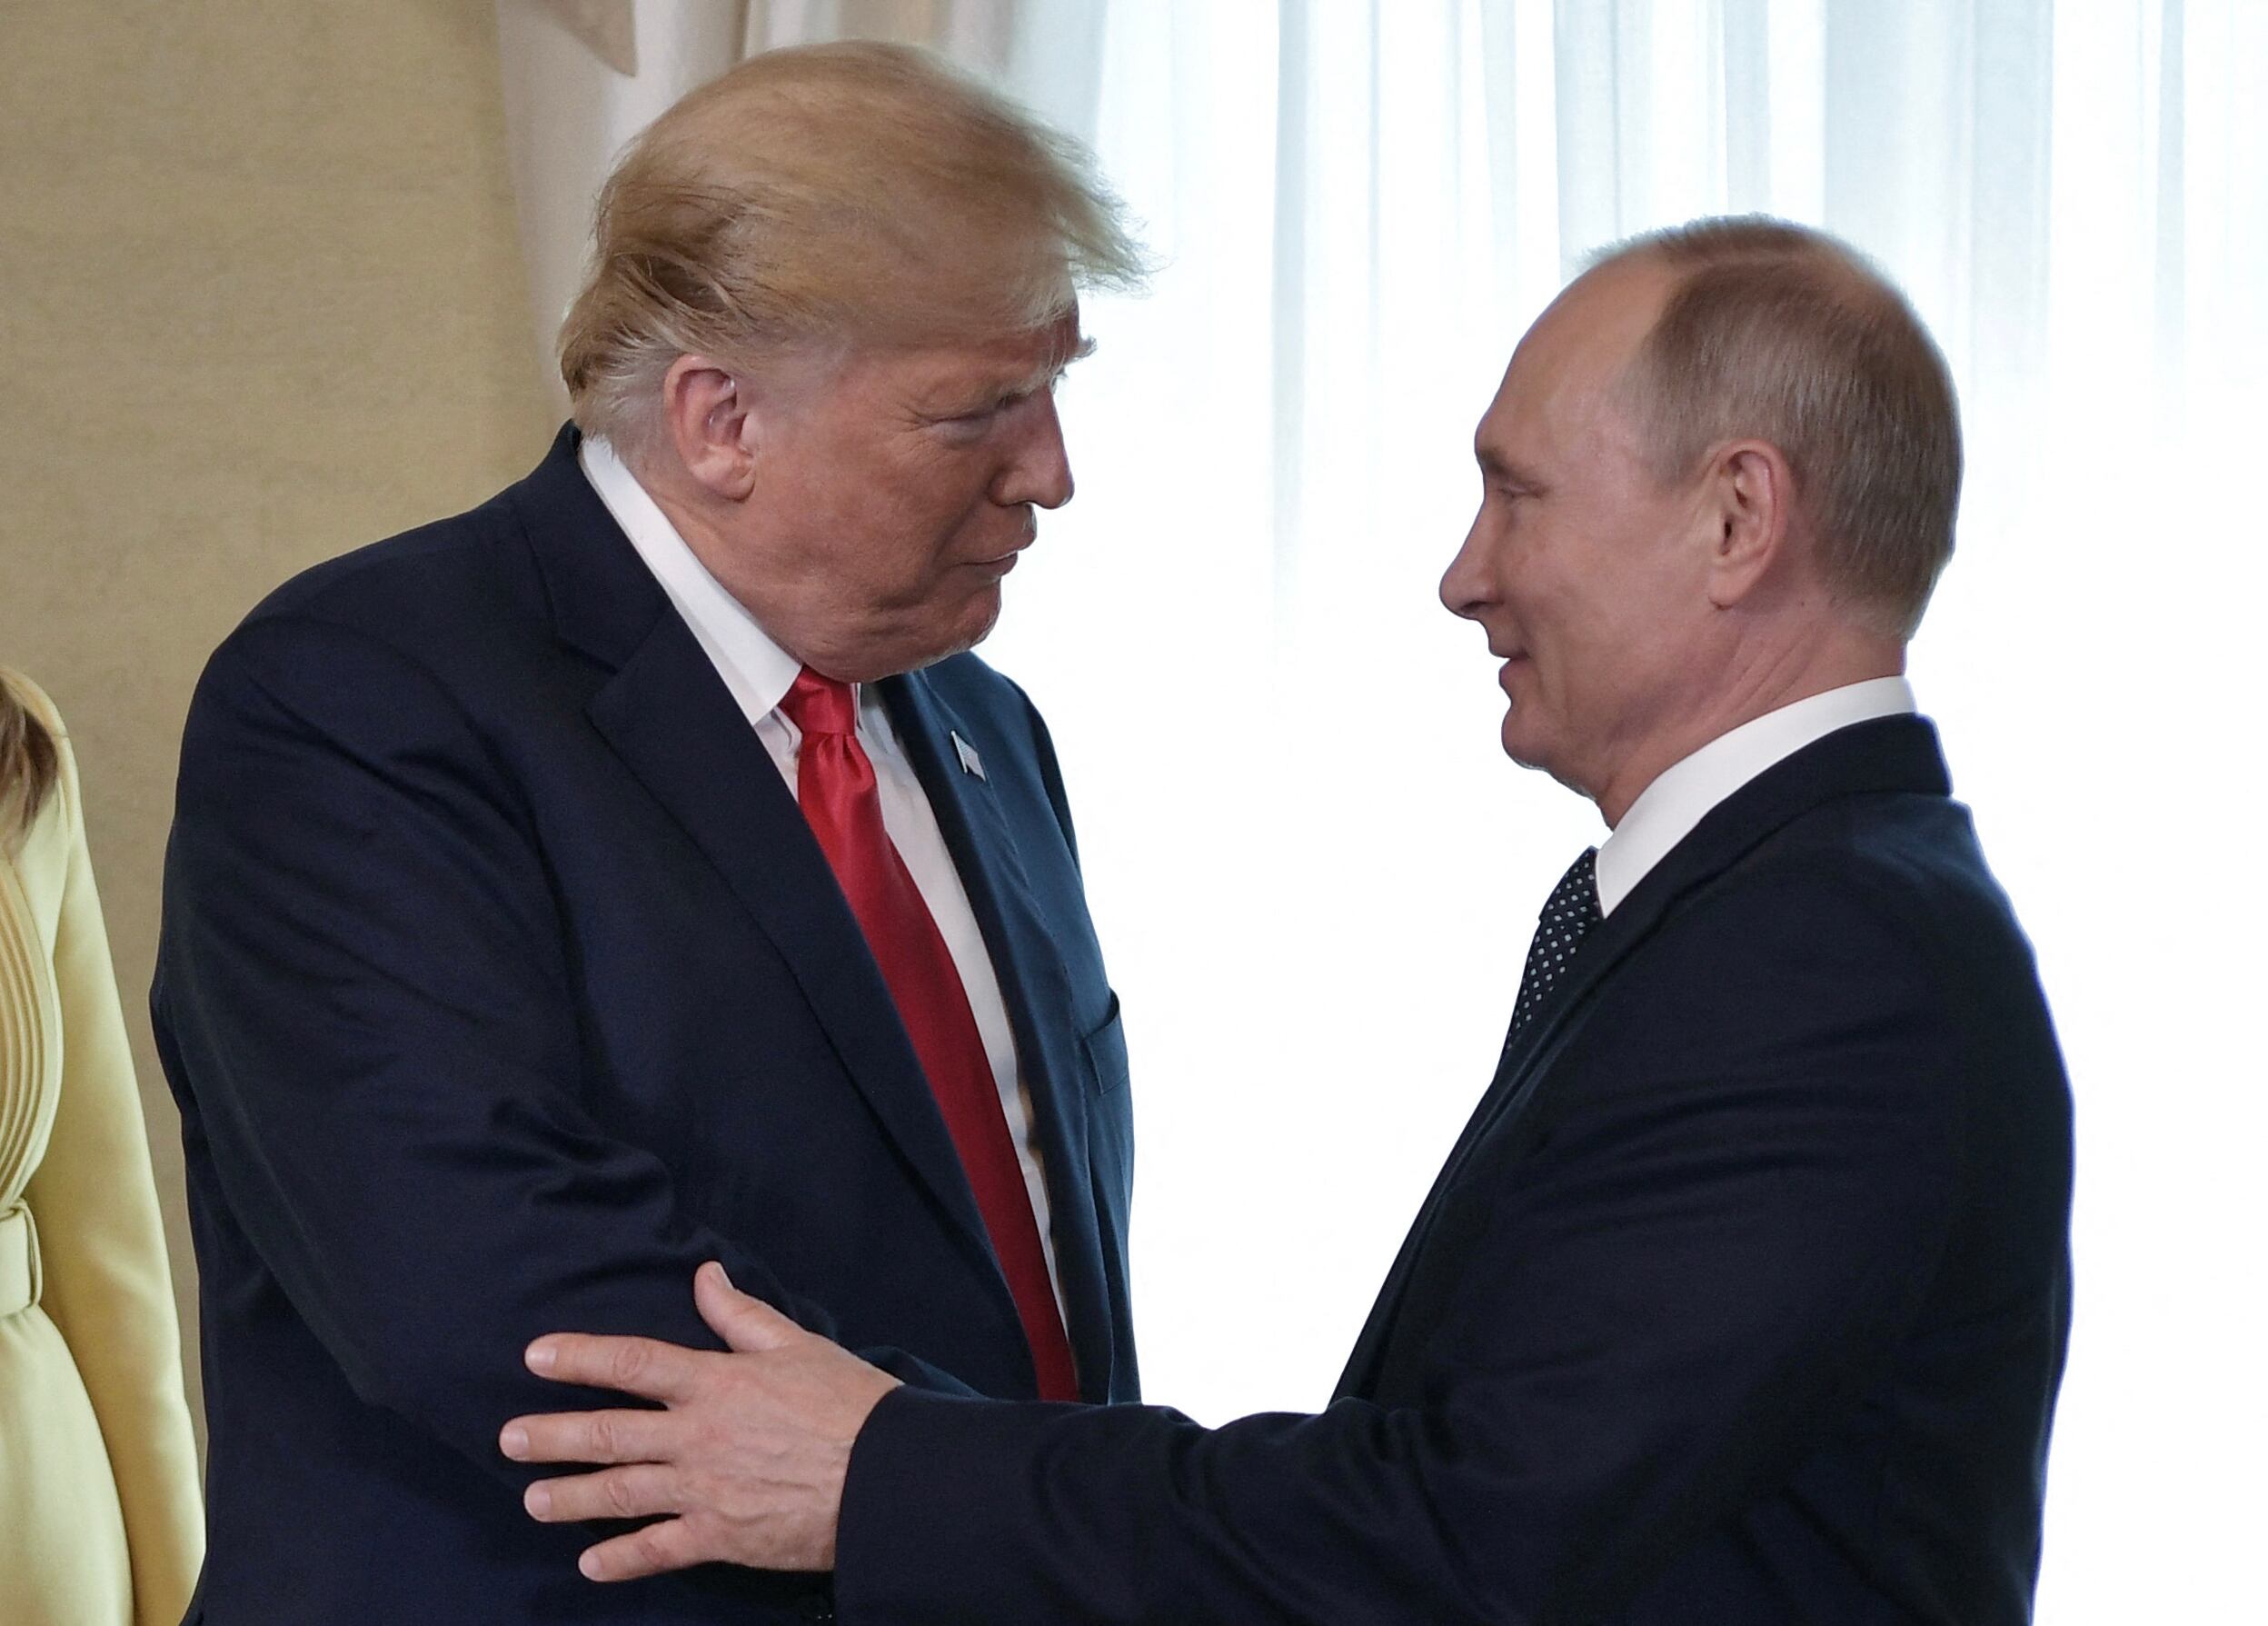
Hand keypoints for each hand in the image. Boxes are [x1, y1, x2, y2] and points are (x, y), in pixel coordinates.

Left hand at [500, 1261, 900, 1580]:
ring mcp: (705, 1490)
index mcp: (717, 1382)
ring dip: (570, 1498)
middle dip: (553, 1436)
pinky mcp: (722, 1536)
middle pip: (610, 1434)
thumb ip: (741, 1314)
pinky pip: (658, 1550)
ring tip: (533, 1500)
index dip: (580, 1357)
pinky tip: (589, 1564)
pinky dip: (621, 1559)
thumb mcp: (797, 1344)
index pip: (633, 1363)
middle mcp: (699, 1436)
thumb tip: (703, 1275)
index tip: (536, 1357)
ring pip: (620, 1494)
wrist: (889, 1476)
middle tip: (508, 1438)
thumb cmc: (850, 1403)